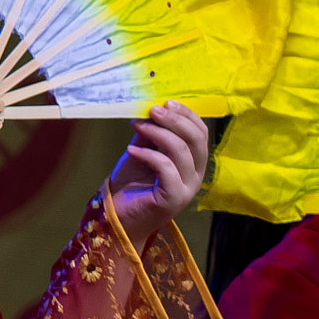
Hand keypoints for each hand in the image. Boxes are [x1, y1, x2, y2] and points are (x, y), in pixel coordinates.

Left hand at [106, 101, 209, 241]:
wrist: (117, 215)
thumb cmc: (131, 183)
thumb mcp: (144, 150)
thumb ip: (154, 133)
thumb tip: (155, 108)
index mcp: (193, 162)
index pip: (201, 133)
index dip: (186, 114)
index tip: (165, 102)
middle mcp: (196, 176)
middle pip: (196, 139)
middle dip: (175, 120)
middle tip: (153, 110)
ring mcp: (187, 188)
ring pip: (182, 151)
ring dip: (158, 133)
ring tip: (138, 126)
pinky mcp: (173, 199)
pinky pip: (166, 168)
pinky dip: (148, 154)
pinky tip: (132, 150)